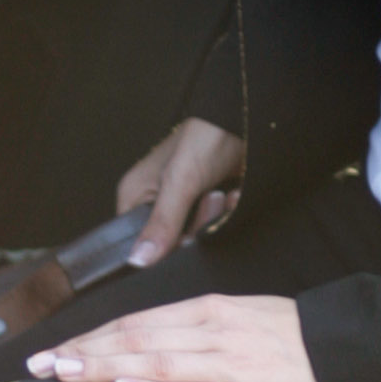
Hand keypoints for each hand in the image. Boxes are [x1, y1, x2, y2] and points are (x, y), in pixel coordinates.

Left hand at [27, 293, 328, 381]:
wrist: (354, 353)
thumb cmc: (294, 338)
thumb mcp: (242, 316)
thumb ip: (194, 327)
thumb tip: (142, 342)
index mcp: (212, 310)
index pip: (137, 322)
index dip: (91, 337)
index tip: (53, 350)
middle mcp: (216, 333)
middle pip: (136, 341)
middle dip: (82, 353)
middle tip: (39, 367)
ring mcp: (233, 367)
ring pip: (156, 364)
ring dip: (104, 369)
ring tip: (64, 376)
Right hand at [117, 118, 245, 267]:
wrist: (245, 121)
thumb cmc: (206, 137)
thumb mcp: (180, 181)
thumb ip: (162, 223)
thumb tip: (139, 260)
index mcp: (135, 196)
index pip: (139, 243)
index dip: (163, 246)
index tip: (185, 234)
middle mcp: (155, 203)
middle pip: (171, 243)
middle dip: (198, 225)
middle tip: (211, 198)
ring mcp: (181, 205)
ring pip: (196, 236)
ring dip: (216, 217)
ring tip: (223, 193)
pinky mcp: (204, 205)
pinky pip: (213, 227)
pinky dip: (226, 214)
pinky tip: (233, 196)